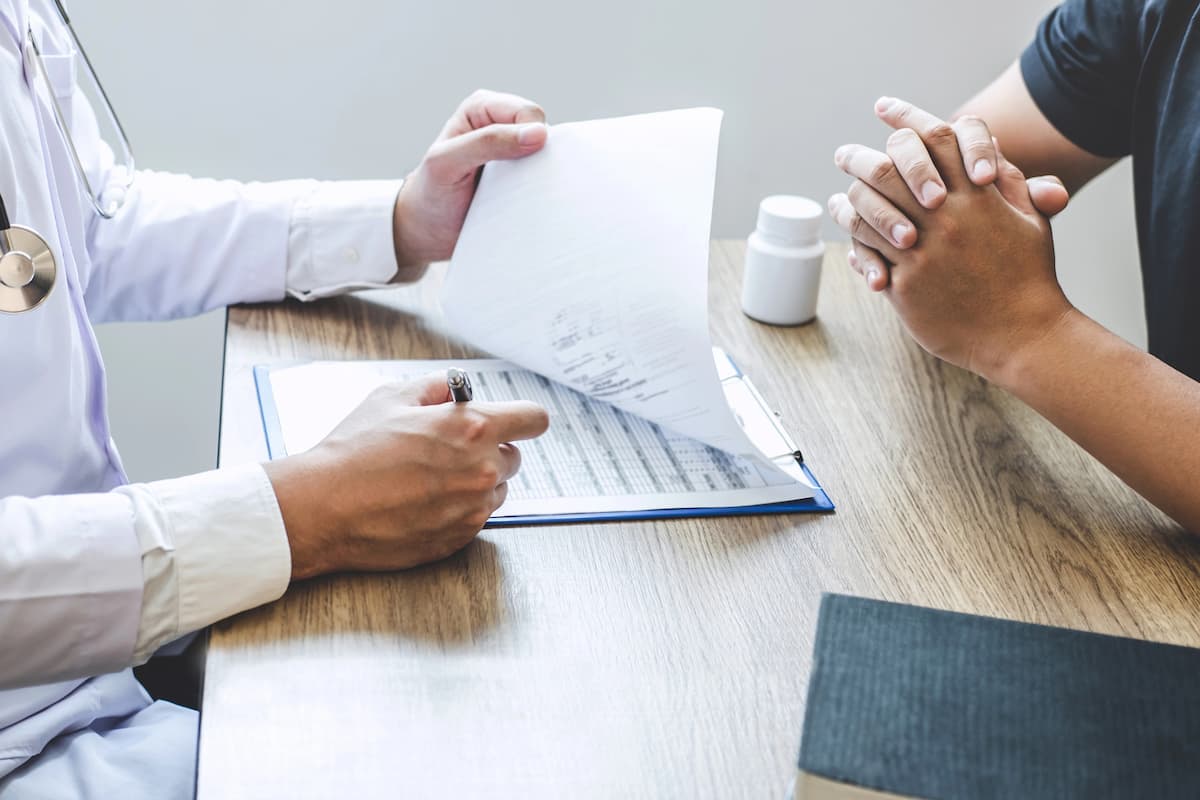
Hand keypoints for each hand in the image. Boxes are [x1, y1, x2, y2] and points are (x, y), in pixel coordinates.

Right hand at [264, 373, 549, 578]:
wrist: (325, 506)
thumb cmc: (354, 452)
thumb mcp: (392, 398)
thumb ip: (435, 388)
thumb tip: (454, 390)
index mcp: (472, 428)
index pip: (533, 419)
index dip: (525, 418)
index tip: (520, 421)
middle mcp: (481, 470)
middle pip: (514, 457)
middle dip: (490, 449)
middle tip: (451, 449)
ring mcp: (473, 508)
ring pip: (496, 490)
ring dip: (475, 482)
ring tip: (430, 477)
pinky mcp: (459, 537)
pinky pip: (475, 517)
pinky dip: (458, 508)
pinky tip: (423, 501)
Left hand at [390, 90, 548, 277]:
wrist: (429, 232)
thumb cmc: (431, 194)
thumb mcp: (448, 163)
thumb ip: (488, 142)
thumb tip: (538, 134)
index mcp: (482, 108)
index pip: (529, 113)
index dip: (529, 138)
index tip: (510, 166)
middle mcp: (501, 123)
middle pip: (544, 133)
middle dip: (536, 157)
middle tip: (508, 182)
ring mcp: (514, 151)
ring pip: (549, 156)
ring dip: (538, 176)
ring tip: (511, 193)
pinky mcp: (521, 176)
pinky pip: (546, 178)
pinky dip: (539, 190)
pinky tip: (521, 201)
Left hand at [828, 103, 1075, 379]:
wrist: (1022, 334)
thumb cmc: (1028, 275)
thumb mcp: (1030, 221)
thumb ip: (1012, 185)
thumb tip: (994, 156)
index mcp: (978, 194)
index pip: (937, 138)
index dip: (907, 117)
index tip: (883, 106)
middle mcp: (947, 217)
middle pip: (888, 169)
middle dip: (859, 156)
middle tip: (843, 153)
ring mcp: (924, 252)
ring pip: (869, 210)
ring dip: (848, 199)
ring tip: (839, 198)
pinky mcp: (907, 285)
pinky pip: (868, 253)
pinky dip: (855, 242)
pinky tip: (848, 236)